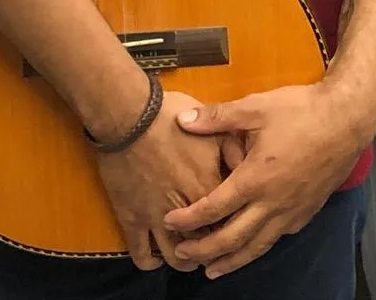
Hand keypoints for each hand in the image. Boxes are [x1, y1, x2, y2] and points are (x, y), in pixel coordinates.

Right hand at [95, 89, 225, 271]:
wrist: (127, 115)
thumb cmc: (170, 117)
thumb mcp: (210, 127)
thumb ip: (233, 149)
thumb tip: (248, 164)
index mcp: (208, 187)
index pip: (229, 217)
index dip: (234, 223)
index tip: (234, 223)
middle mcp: (185, 210)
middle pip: (206, 241)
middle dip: (213, 247)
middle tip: (213, 245)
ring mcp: (156, 217)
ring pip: (176, 255)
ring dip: (185, 261)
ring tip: (188, 258)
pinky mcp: (131, 218)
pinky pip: (140, 251)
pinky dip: (149, 261)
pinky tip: (154, 260)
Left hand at [159, 82, 369, 277]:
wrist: (347, 120)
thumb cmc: (301, 111)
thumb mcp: (255, 107)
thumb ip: (217, 117)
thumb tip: (182, 120)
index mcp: (255, 179)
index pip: (214, 208)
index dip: (189, 218)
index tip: (169, 222)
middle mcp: (272, 203)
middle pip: (233, 238)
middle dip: (204, 250)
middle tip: (182, 256)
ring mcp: (292, 211)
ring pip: (257, 246)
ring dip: (232, 261)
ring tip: (213, 271)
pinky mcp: (307, 212)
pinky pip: (278, 237)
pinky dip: (259, 247)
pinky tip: (252, 246)